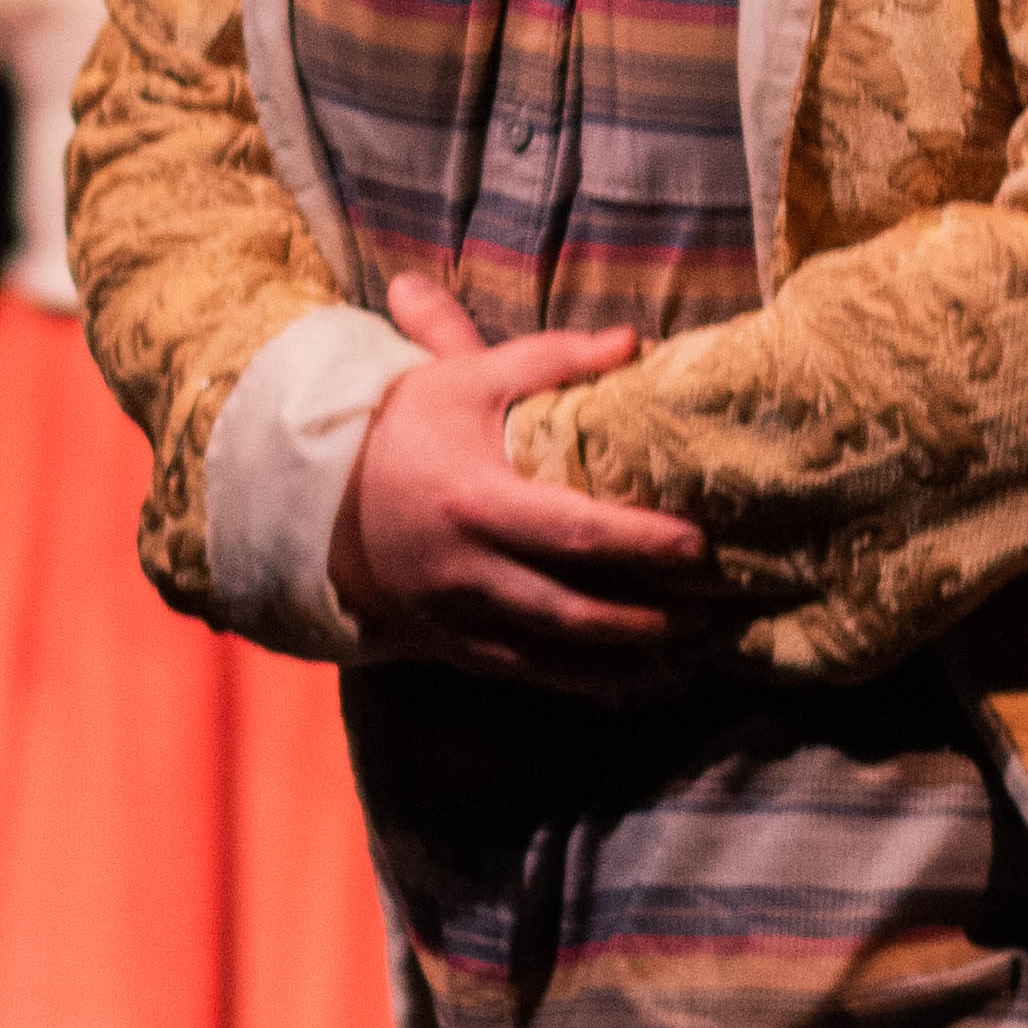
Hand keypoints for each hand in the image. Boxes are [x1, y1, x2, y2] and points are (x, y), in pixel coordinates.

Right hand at [329, 273, 735, 690]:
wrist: (316, 497)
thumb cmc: (403, 427)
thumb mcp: (465, 377)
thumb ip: (550, 359)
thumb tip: (632, 342)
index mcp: (474, 500)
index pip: (571, 530)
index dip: (638, 542)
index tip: (696, 545)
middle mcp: (466, 570)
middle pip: (570, 608)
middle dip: (645, 618)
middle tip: (711, 612)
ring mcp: (457, 616)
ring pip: (552, 655)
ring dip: (625, 661)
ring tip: (691, 656)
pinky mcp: (452, 646)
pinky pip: (526, 674)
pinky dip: (583, 685)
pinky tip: (636, 684)